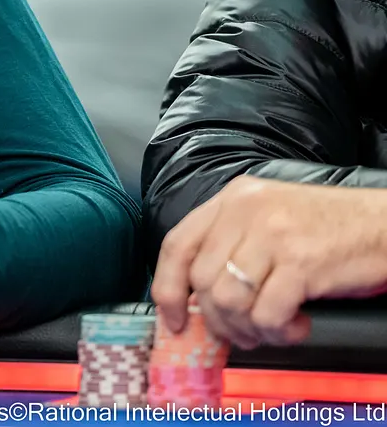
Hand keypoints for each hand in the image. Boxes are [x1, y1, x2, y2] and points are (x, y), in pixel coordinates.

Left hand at [152, 176, 386, 347]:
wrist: (384, 224)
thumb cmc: (329, 227)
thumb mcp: (268, 217)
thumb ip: (231, 243)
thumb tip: (199, 299)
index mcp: (232, 199)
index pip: (176, 244)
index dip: (167, 288)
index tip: (174, 320)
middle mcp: (245, 212)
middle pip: (201, 280)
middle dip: (218, 320)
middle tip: (243, 332)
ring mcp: (272, 236)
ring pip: (228, 300)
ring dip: (248, 329)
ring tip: (273, 329)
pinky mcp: (301, 264)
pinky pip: (266, 314)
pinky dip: (278, 332)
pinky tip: (297, 324)